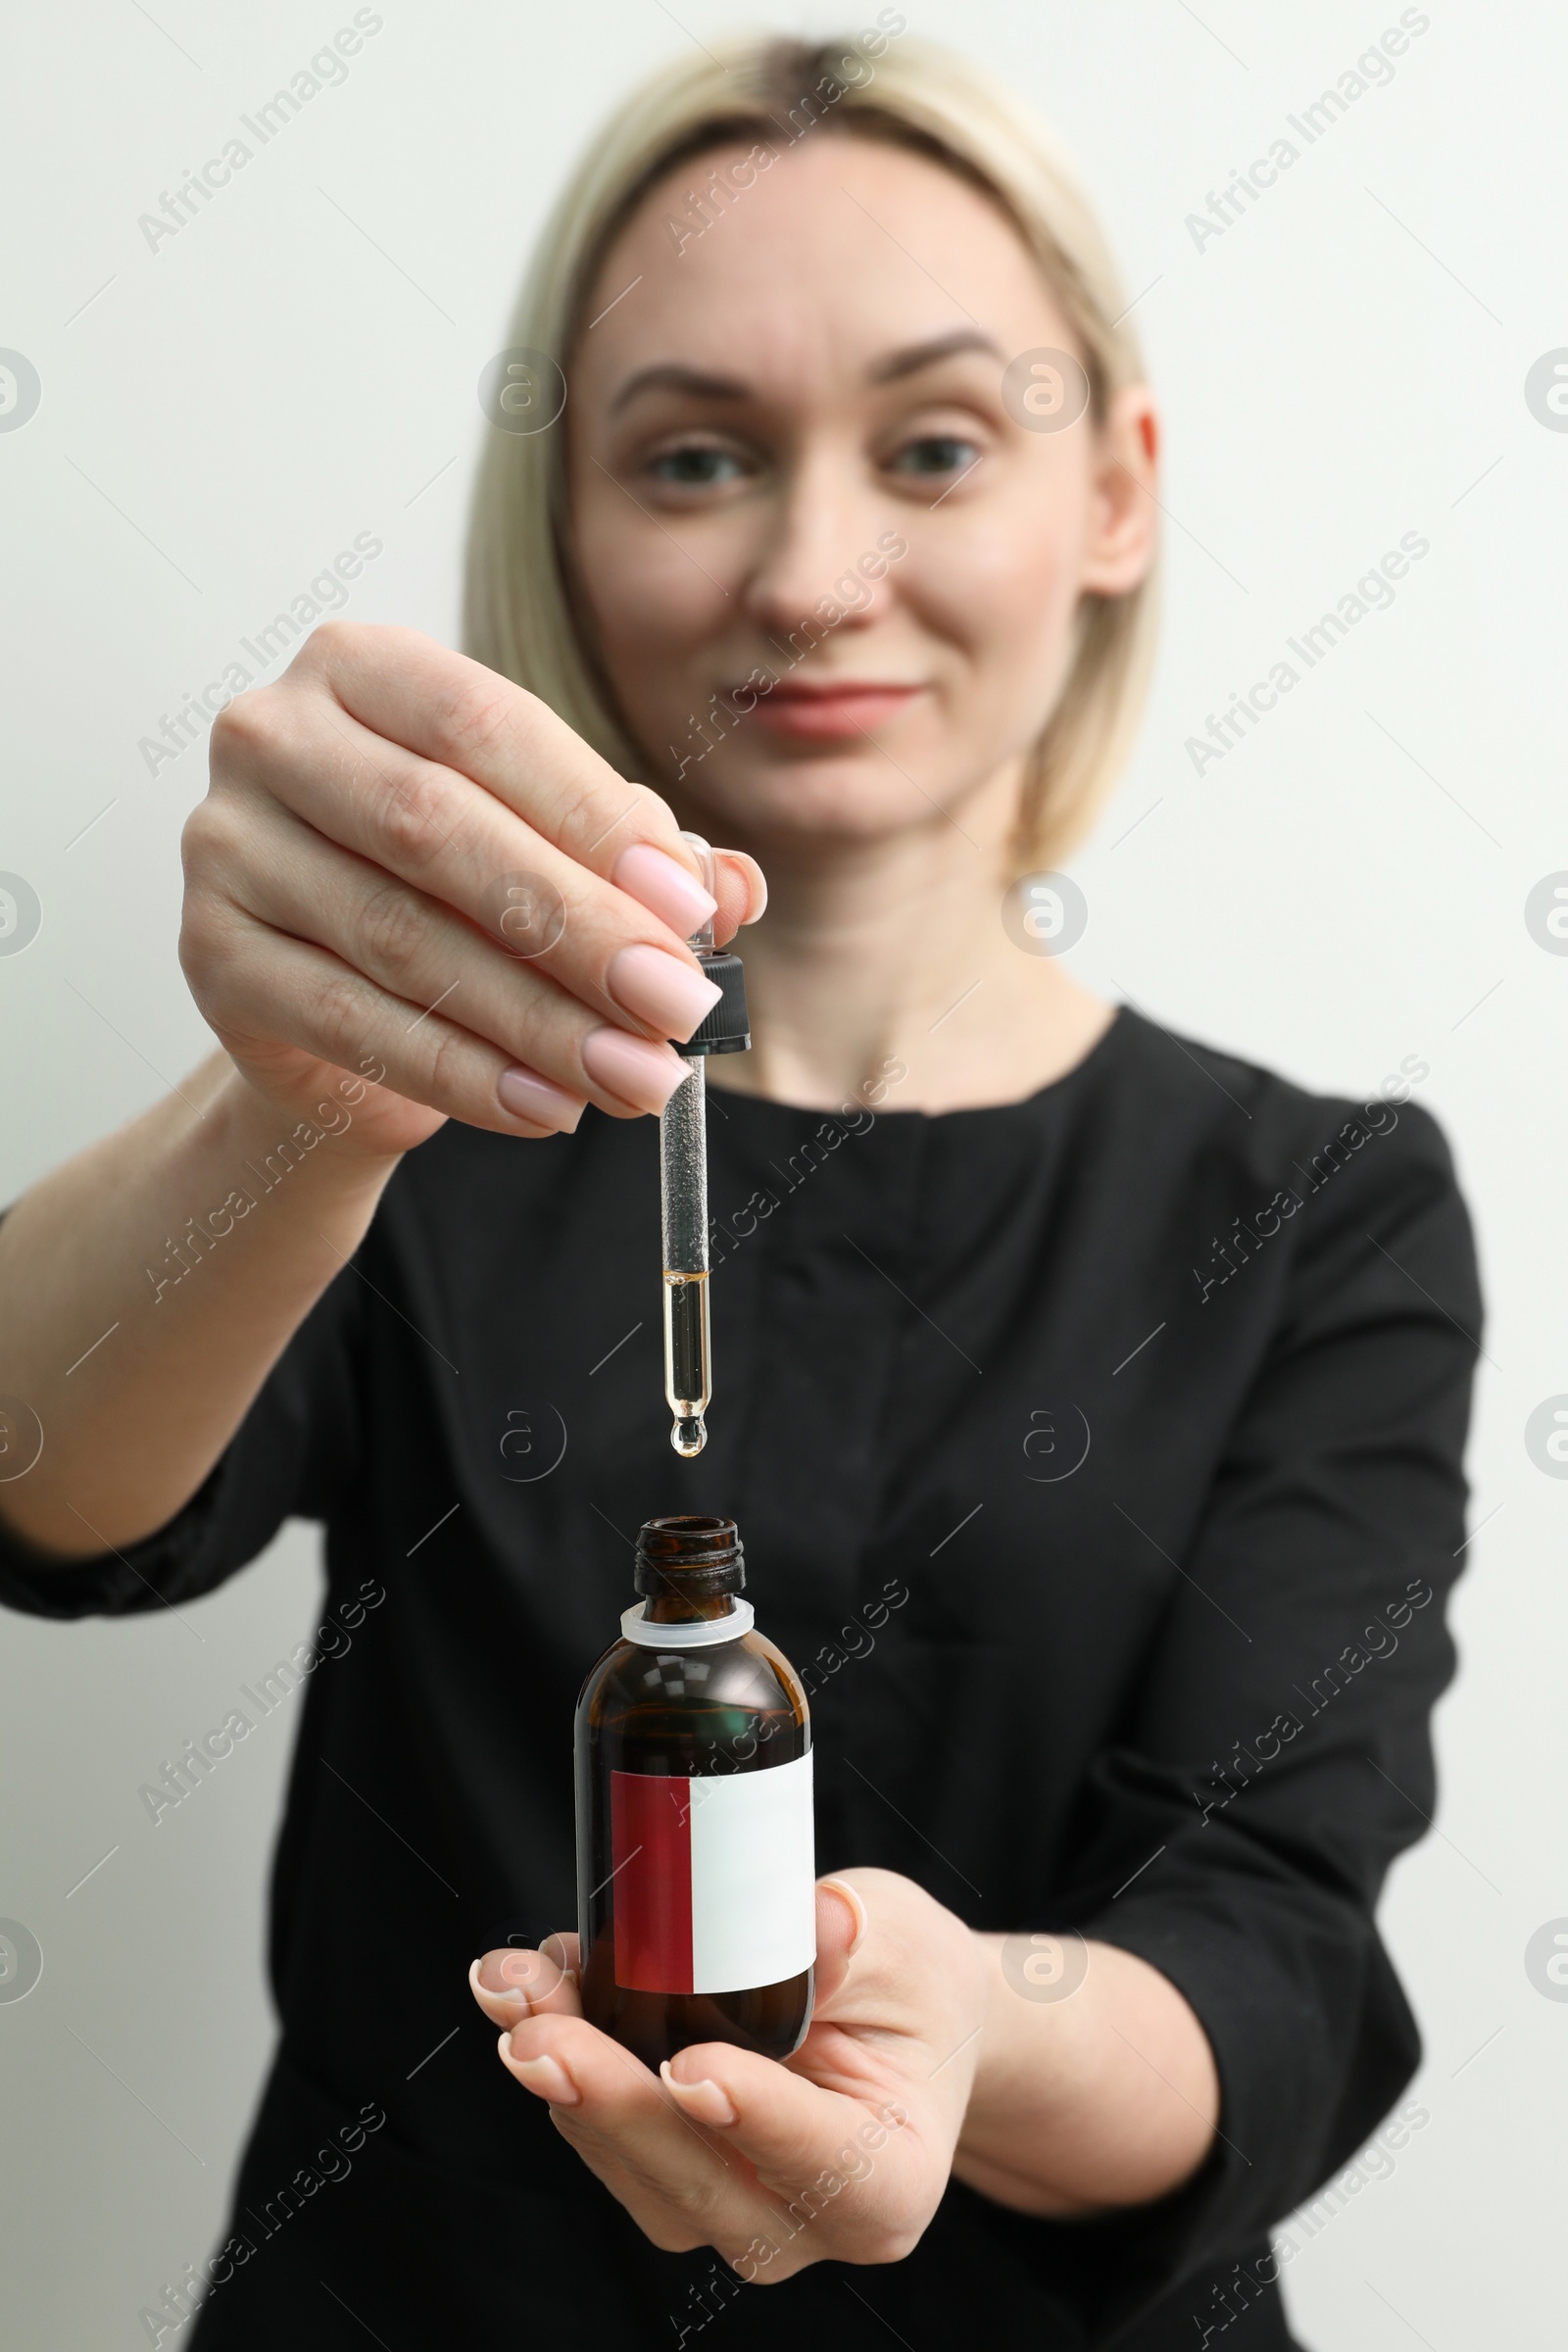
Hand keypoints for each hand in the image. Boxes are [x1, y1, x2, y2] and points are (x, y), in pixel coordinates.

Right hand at [181, 621, 764, 1159]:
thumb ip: (641, 857)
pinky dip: (462, 1072)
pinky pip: (351, 1022)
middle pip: (439, 830)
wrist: (331, 1005)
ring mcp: (225, 844)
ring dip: (537, 1020)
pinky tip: (547, 1105)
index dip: (598, 822)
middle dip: (579, 931)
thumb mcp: (552, 852)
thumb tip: (734, 887)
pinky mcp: (211, 957)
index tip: (692, 913)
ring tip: (634, 1077)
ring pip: (402, 937)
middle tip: (677, 1010)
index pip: (488, 728)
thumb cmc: (454, 893)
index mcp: (362, 665)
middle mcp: (273, 735)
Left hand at [468, 1868, 986, 2281]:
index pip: (826, 2168)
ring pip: (629, 2160)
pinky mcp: (661, 2172)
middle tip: (541, 2035)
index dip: (756, 2122)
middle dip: (612, 2100)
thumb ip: (856, 1942)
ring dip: (564, 2072)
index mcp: (891, 2180)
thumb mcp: (902, 1943)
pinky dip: (562, 2053)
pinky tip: (533, 1988)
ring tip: (518, 1986)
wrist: (890, 2020)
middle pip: (698, 2183)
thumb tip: (821, 1919)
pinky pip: (598, 2126)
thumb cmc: (908, 1989)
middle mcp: (802, 2220)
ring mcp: (723, 2208)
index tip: (691, 2071)